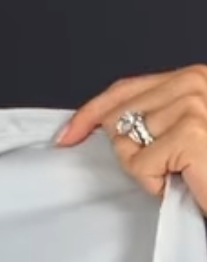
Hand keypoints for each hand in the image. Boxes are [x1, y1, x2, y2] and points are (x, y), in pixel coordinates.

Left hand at [56, 66, 206, 213]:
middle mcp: (195, 82)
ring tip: (180, 174)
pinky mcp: (191, 134)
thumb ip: (154, 118)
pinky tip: (182, 182)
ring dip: (146, 170)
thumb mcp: (183, 134)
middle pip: (119, 116)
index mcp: (193, 77)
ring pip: (126, 143)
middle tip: (163, 169)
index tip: (67, 135)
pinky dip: (155, 184)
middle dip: (128, 152)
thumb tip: (105, 126)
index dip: (91, 113)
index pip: (126, 88)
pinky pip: (140, 165)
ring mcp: (194, 105)